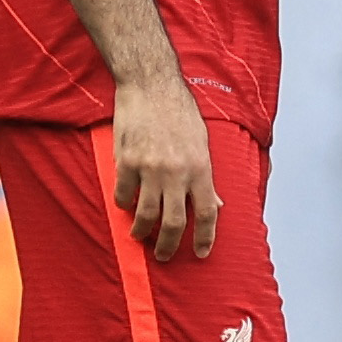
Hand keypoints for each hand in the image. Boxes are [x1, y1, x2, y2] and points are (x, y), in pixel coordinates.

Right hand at [111, 69, 218, 261]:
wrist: (151, 85)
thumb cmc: (180, 111)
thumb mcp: (202, 142)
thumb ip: (206, 176)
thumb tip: (217, 204)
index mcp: (201, 167)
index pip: (208, 212)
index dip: (206, 237)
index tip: (202, 253)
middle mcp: (177, 172)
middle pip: (175, 222)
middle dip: (169, 245)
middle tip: (164, 255)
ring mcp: (150, 168)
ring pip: (146, 215)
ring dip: (142, 231)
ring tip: (140, 236)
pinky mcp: (126, 162)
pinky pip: (123, 195)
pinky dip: (124, 205)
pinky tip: (126, 206)